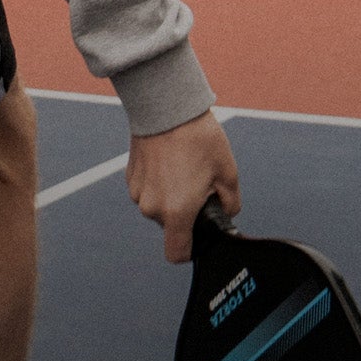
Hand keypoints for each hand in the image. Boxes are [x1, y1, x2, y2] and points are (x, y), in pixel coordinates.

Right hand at [126, 110, 240, 263]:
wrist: (166, 106)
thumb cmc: (199, 139)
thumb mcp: (228, 172)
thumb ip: (231, 203)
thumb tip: (227, 213)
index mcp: (177, 212)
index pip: (177, 254)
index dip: (191, 250)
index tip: (199, 234)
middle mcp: (153, 208)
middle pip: (171, 226)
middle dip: (186, 213)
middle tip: (199, 184)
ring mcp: (138, 193)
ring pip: (158, 207)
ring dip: (171, 196)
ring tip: (184, 167)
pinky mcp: (130, 177)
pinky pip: (148, 190)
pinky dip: (159, 183)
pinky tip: (170, 160)